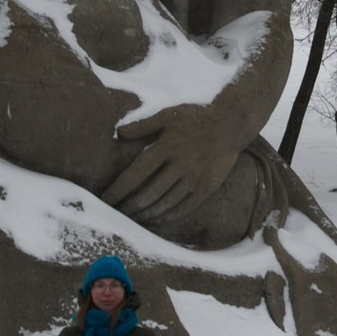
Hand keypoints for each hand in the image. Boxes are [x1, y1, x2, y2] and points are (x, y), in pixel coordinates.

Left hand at [101, 104, 245, 225]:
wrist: (231, 124)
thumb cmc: (195, 117)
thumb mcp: (168, 115)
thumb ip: (143, 126)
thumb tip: (118, 134)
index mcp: (167, 146)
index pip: (136, 173)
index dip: (119, 189)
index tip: (105, 201)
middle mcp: (181, 164)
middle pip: (149, 193)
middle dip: (130, 207)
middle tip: (116, 215)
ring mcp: (195, 177)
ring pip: (166, 203)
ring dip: (147, 214)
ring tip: (132, 220)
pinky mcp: (207, 187)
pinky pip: (185, 207)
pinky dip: (168, 216)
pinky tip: (156, 219)